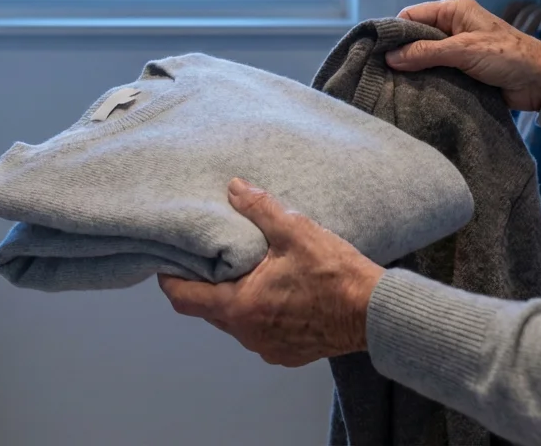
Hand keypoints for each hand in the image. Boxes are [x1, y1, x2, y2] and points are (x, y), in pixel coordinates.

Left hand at [158, 179, 385, 367]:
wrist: (374, 313)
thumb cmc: (335, 275)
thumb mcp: (295, 232)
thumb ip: (260, 209)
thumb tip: (234, 187)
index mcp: (239, 307)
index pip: (183, 299)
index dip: (170, 280)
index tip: (167, 263)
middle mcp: (247, 334)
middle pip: (207, 310)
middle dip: (204, 286)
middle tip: (209, 258)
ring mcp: (267, 347)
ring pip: (234, 322)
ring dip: (233, 299)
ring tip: (245, 271)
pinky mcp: (287, 354)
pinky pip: (259, 333)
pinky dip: (258, 313)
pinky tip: (274, 292)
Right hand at [385, 0, 540, 111]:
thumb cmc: (508, 57)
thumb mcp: (464, 50)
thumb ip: (426, 52)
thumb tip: (391, 58)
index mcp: (453, 10)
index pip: (411, 15)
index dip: (394, 32)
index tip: (378, 52)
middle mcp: (452, 26)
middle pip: (414, 37)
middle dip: (401, 53)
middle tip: (383, 72)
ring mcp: (456, 49)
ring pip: (423, 57)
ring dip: (413, 70)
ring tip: (395, 85)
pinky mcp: (460, 69)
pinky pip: (435, 72)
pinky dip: (426, 80)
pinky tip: (414, 91)